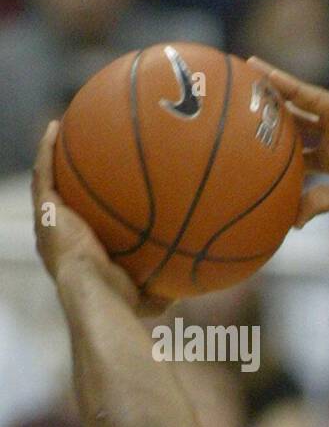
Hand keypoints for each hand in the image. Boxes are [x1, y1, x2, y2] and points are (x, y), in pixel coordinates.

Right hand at [31, 122, 168, 316]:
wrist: (96, 292)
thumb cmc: (121, 299)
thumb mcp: (150, 297)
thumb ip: (165, 291)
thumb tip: (187, 290)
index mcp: (83, 250)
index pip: (87, 224)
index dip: (91, 207)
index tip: (105, 191)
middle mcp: (62, 232)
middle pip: (66, 199)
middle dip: (71, 179)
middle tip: (85, 157)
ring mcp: (51, 219)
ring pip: (49, 180)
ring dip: (54, 155)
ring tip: (63, 131)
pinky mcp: (45, 209)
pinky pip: (43, 171)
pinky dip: (47, 148)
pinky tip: (56, 127)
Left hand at [247, 58, 328, 225]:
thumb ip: (319, 202)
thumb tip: (290, 222)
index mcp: (328, 166)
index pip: (291, 162)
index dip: (268, 160)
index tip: (238, 162)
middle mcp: (327, 141)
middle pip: (287, 130)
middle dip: (261, 124)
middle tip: (226, 118)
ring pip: (291, 107)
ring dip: (265, 96)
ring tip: (233, 83)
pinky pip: (306, 93)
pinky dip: (283, 81)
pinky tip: (260, 71)